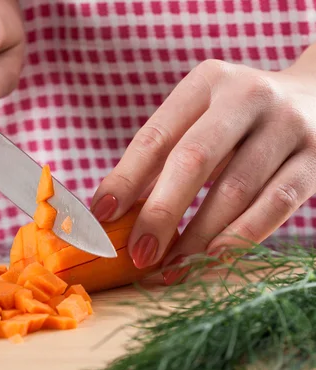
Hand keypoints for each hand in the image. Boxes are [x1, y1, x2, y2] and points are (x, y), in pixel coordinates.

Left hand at [92, 54, 315, 283]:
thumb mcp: (201, 117)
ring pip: (235, 189)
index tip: (101, 216)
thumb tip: (111, 208)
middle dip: (161, 213)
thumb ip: (162, 155)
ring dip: (199, 236)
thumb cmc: (240, 118)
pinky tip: (214, 258)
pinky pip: (277, 204)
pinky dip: (242, 235)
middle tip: (140, 254)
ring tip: (172, 268)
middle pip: (193, 160)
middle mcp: (247, 97)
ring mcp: (288, 125)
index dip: (125, 178)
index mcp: (206, 82)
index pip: (155, 136)